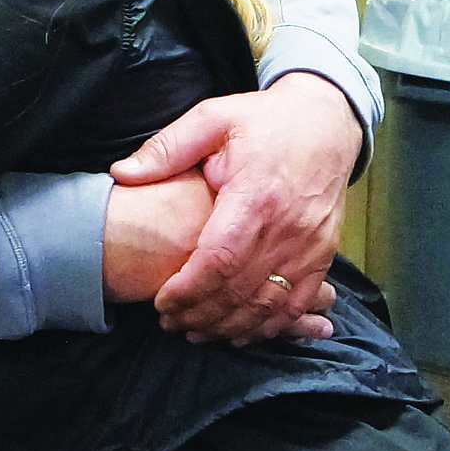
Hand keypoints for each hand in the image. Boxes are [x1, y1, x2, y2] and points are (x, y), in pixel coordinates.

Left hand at [110, 73, 362, 341]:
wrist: (327, 122)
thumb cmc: (264, 122)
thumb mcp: (213, 118)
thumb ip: (167, 148)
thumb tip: (121, 173)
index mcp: (255, 197)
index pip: (218, 260)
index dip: (188, 289)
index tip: (161, 302)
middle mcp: (287, 229)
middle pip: (240, 291)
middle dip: (201, 314)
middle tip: (169, 323)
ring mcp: (310, 246)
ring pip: (269, 306)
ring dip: (231, 327)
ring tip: (197, 332)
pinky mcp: (324, 255)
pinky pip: (297, 303)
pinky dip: (270, 326)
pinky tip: (241, 332)